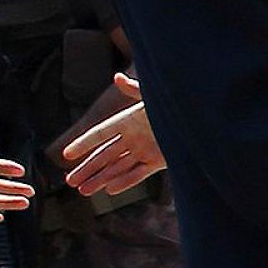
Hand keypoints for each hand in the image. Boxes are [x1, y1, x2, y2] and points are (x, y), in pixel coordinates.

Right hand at [62, 73, 167, 196]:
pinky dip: (125, 181)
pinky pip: (138, 173)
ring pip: (118, 167)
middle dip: (87, 168)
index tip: (66, 154)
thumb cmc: (175, 104)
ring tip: (83, 191)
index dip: (84, 143)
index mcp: (128, 120)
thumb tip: (117, 76)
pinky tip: (110, 190)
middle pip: (105, 155)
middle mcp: (133, 137)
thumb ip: (134, 90)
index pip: (100, 133)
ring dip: (101, 178)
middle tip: (69, 181)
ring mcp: (144, 150)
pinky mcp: (158, 161)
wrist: (201, 118)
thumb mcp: (153, 98)